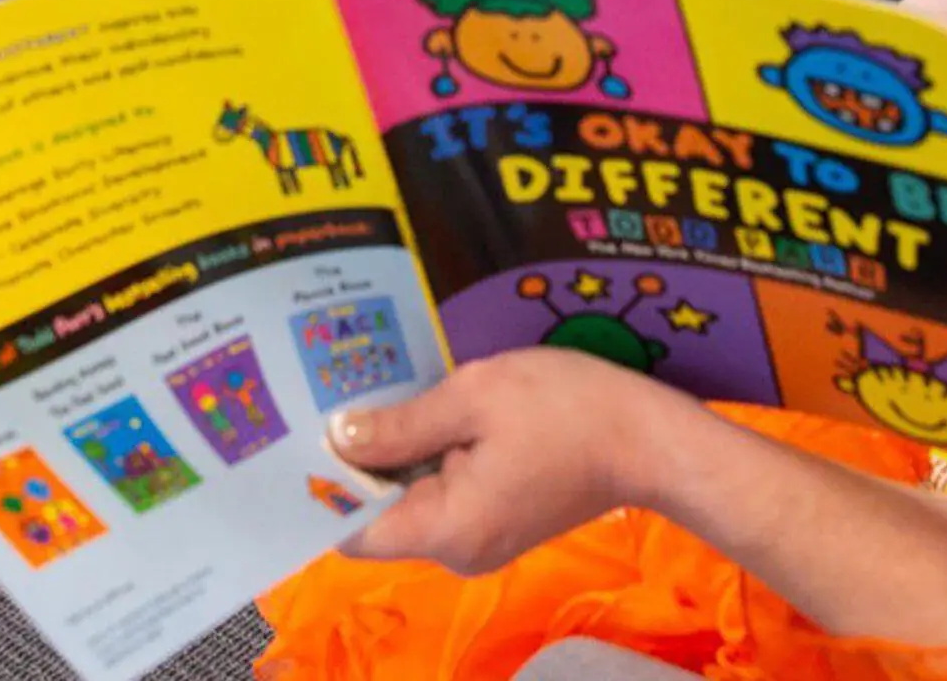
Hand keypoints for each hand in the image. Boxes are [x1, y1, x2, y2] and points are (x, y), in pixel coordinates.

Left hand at [335, 348, 687, 574]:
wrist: (649, 438)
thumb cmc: (566, 409)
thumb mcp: (474, 396)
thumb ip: (400, 424)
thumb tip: (338, 438)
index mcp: (448, 528)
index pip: (354, 532)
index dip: (323, 488)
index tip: (297, 442)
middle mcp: (458, 551)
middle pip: (380, 514)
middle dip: (357, 461)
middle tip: (326, 400)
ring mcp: (480, 541)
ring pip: (411, 501)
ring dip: (394, 454)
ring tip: (370, 395)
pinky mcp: (498, 523)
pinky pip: (442, 495)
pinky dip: (427, 458)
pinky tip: (420, 411)